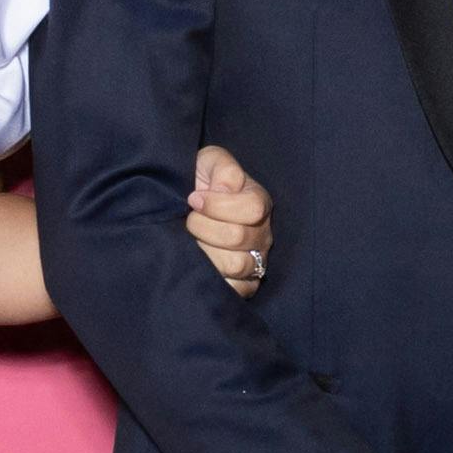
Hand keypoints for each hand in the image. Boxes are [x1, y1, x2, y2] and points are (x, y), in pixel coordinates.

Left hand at [184, 144, 271, 294]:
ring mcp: (256, 260)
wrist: (189, 210)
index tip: (194, 199)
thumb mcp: (210, 162)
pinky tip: (201, 264)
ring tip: (193, 242)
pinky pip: (239, 290)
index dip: (217, 205)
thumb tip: (225, 189)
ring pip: (236, 265)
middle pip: (238, 237)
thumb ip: (222, 167)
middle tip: (189, 220)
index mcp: (258, 202)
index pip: (252, 208)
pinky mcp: (246, 283)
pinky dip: (216, 279)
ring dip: (205, 252)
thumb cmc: (201, 184)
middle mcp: (263, 233)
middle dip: (202, 227)